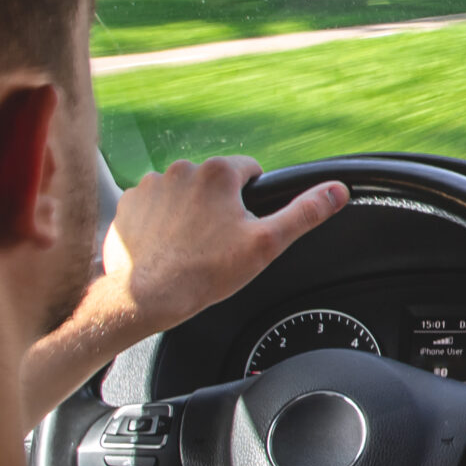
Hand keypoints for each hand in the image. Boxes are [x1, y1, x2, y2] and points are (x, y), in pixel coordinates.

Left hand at [22, 158, 348, 421]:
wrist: (145, 295)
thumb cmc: (204, 272)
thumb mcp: (267, 244)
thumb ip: (304, 213)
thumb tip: (336, 191)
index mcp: (219, 172)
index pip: (250, 171)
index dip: (253, 200)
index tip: (244, 227)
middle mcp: (182, 170)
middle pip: (214, 183)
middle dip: (219, 207)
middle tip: (219, 243)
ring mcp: (151, 186)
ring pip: (184, 194)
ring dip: (189, 213)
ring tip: (191, 248)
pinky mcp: (129, 205)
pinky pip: (153, 207)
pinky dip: (160, 223)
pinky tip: (166, 248)